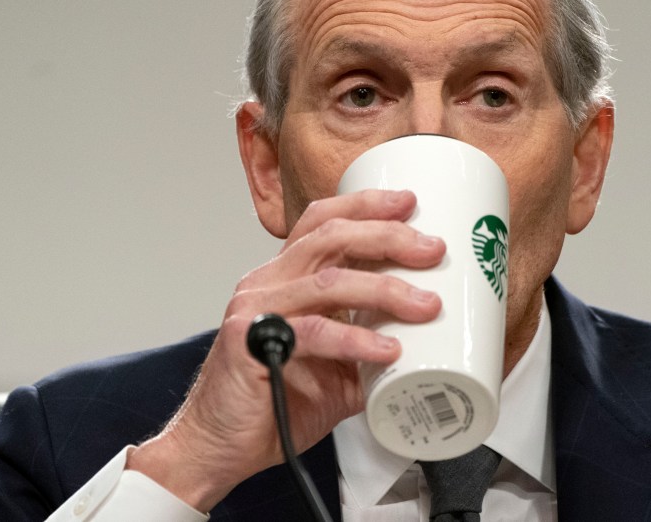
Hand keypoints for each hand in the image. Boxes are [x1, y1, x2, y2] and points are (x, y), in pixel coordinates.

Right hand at [127, 189, 443, 510]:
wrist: (218, 447)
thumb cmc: (270, 402)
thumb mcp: (332, 366)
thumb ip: (368, 345)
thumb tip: (425, 343)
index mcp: (283, 277)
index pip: (322, 222)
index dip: (365, 206)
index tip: (409, 203)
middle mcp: (266, 283)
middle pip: (331, 237)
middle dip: (387, 237)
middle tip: (431, 250)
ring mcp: (256, 310)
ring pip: (328, 281)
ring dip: (385, 288)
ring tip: (425, 305)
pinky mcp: (250, 344)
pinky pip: (313, 333)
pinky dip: (356, 340)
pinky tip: (388, 350)